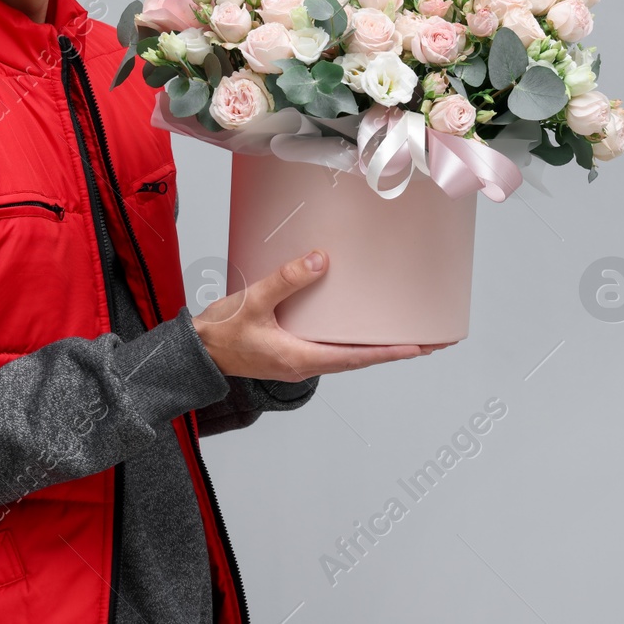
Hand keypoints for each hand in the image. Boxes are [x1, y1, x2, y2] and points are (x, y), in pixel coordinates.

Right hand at [192, 249, 453, 380]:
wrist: (194, 354)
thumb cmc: (218, 334)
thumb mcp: (252, 302)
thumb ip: (285, 280)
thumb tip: (319, 260)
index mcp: (299, 358)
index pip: (356, 357)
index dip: (389, 352)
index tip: (419, 347)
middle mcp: (304, 364)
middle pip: (361, 360)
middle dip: (396, 351)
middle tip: (429, 343)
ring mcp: (298, 361)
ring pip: (348, 357)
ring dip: (378, 349)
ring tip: (407, 337)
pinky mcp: (291, 354)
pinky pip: (333, 351)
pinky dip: (355, 344)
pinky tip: (361, 330)